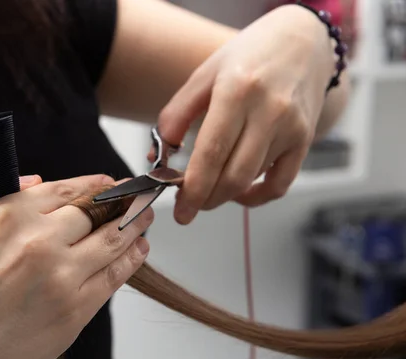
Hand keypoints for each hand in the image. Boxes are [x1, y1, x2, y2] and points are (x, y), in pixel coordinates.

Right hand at [0, 174, 152, 358]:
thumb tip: (31, 179)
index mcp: (10, 215)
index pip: (68, 189)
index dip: (95, 183)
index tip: (110, 181)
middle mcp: (40, 241)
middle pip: (97, 211)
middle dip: (122, 199)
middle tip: (137, 195)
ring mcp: (61, 277)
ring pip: (112, 240)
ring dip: (135, 224)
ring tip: (146, 216)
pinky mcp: (74, 311)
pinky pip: (114, 277)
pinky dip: (132, 260)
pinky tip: (139, 249)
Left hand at [157, 4, 336, 223]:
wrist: (303, 41)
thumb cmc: (248, 56)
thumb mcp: (205, 74)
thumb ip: (177, 114)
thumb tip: (160, 155)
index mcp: (237, 91)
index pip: (212, 153)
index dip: (194, 189)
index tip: (181, 211)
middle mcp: (269, 112)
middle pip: (234, 176)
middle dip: (206, 199)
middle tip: (188, 202)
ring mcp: (291, 128)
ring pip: (252, 180)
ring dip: (224, 193)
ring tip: (208, 185)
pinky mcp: (305, 141)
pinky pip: (280, 184)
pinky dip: (256, 197)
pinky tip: (239, 192)